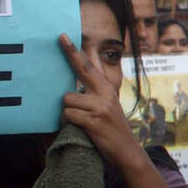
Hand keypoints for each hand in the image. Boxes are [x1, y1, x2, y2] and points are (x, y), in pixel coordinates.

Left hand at [58, 33, 141, 169]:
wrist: (127, 151)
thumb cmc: (112, 129)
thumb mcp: (108, 106)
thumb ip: (95, 93)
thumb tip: (74, 85)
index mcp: (107, 89)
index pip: (89, 66)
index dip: (75, 51)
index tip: (63, 36)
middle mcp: (105, 94)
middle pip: (82, 70)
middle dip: (70, 54)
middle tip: (59, 38)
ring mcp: (100, 107)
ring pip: (67, 100)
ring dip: (67, 111)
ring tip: (77, 120)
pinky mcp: (94, 121)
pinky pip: (68, 115)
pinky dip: (68, 122)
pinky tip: (77, 127)